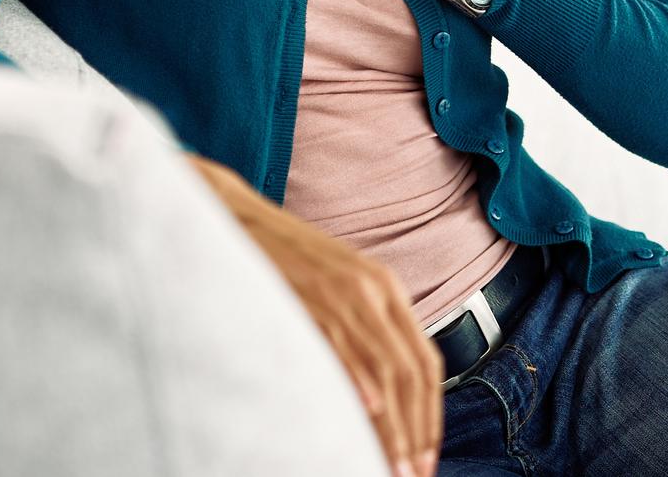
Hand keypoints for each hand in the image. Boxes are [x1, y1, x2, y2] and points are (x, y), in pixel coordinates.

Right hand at [189, 154, 441, 476]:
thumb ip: (365, 333)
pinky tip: (365, 413)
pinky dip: (356, 380)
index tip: (426, 455)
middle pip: (411, 371)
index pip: (425, 362)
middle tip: (414, 474)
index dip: (430, 415)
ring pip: (381, 367)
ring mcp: (342, 292)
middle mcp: (374, 290)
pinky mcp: (308, 295)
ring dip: (391, 424)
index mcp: (387, 290)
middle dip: (416, 430)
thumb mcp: (339, 292)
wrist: (237, 217)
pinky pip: (338, 344)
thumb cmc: (285, 261)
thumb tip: (381, 399)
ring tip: (390, 464)